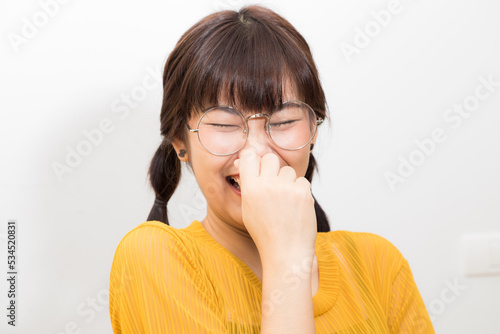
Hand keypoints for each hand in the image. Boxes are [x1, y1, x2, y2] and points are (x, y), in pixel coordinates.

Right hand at [236, 148, 316, 262]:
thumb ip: (249, 185)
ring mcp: (286, 188)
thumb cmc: (266, 233)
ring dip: (288, 181)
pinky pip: (302, 181)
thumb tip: (245, 163)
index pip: (249, 156)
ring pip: (288, 170)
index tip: (258, 168)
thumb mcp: (248, 209)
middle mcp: (267, 185)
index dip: (254, 161)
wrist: (286, 252)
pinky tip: (296, 207)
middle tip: (274, 184)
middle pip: (270, 158)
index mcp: (250, 189)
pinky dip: (300, 191)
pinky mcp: (303, 192)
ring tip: (285, 202)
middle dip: (273, 168)